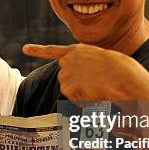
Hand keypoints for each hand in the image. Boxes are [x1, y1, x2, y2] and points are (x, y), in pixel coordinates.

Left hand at [22, 43, 148, 101]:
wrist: (124, 76)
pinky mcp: (67, 85)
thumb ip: (86, 66)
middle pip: (65, 79)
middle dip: (77, 85)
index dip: (37, 50)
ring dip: (82, 94)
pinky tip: (94, 92)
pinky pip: (73, 99)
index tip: (24, 49)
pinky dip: (83, 101)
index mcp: (77, 50)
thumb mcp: (102, 60)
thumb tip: (78, 84)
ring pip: (69, 91)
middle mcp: (67, 59)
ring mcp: (65, 72)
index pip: (53, 51)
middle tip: (96, 83)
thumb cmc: (120, 70)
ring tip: (98, 86)